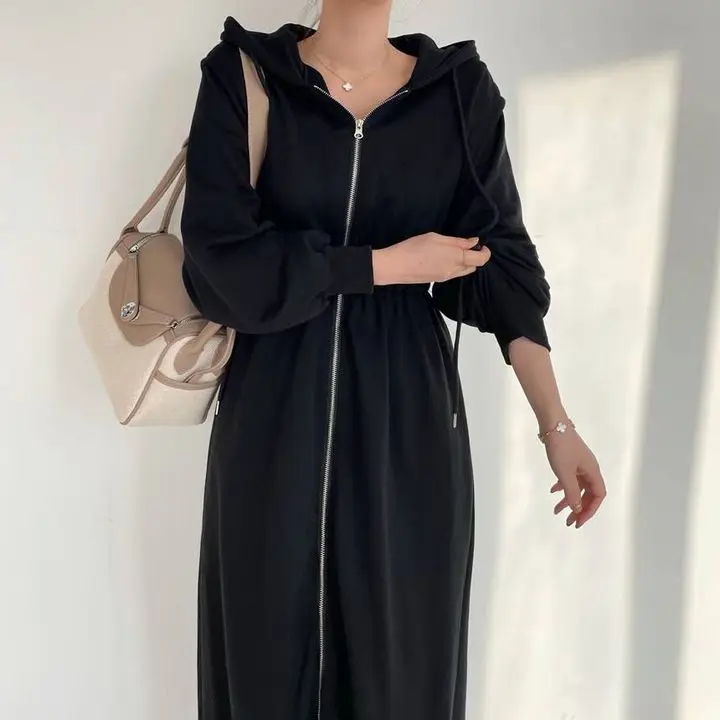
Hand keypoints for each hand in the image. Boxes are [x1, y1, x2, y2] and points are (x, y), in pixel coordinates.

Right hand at [372, 233, 491, 285]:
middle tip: (468, 245)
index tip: (481, 244)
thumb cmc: (415, 247)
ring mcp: (446, 277)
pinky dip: (455, 266)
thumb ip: (458, 241)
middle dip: (475, 257)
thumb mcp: (437, 238)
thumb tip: (474, 242)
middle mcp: (454, 270)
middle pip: (474, 267)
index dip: (485, 252)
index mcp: (457, 258)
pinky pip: (453, 274)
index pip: (481, 259)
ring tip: (454, 251)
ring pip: (463, 271)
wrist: (396, 266)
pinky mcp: (438, 280)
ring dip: (465, 262)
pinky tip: (444, 258)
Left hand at [547, 428, 605, 528]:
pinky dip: (563, 486)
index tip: (578, 521)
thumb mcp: (565, 474)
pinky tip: (553, 492)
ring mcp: (579, 463)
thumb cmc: (561, 448)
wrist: (553, 424)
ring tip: (556, 511)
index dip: (590, 510)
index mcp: (593, 472)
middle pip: (588, 494)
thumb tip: (577, 509)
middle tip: (569, 522)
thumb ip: (572, 493)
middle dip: (579, 509)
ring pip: (577, 487)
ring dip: (568, 500)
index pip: (598, 496)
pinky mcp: (570, 459)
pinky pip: (570, 477)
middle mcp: (589, 468)